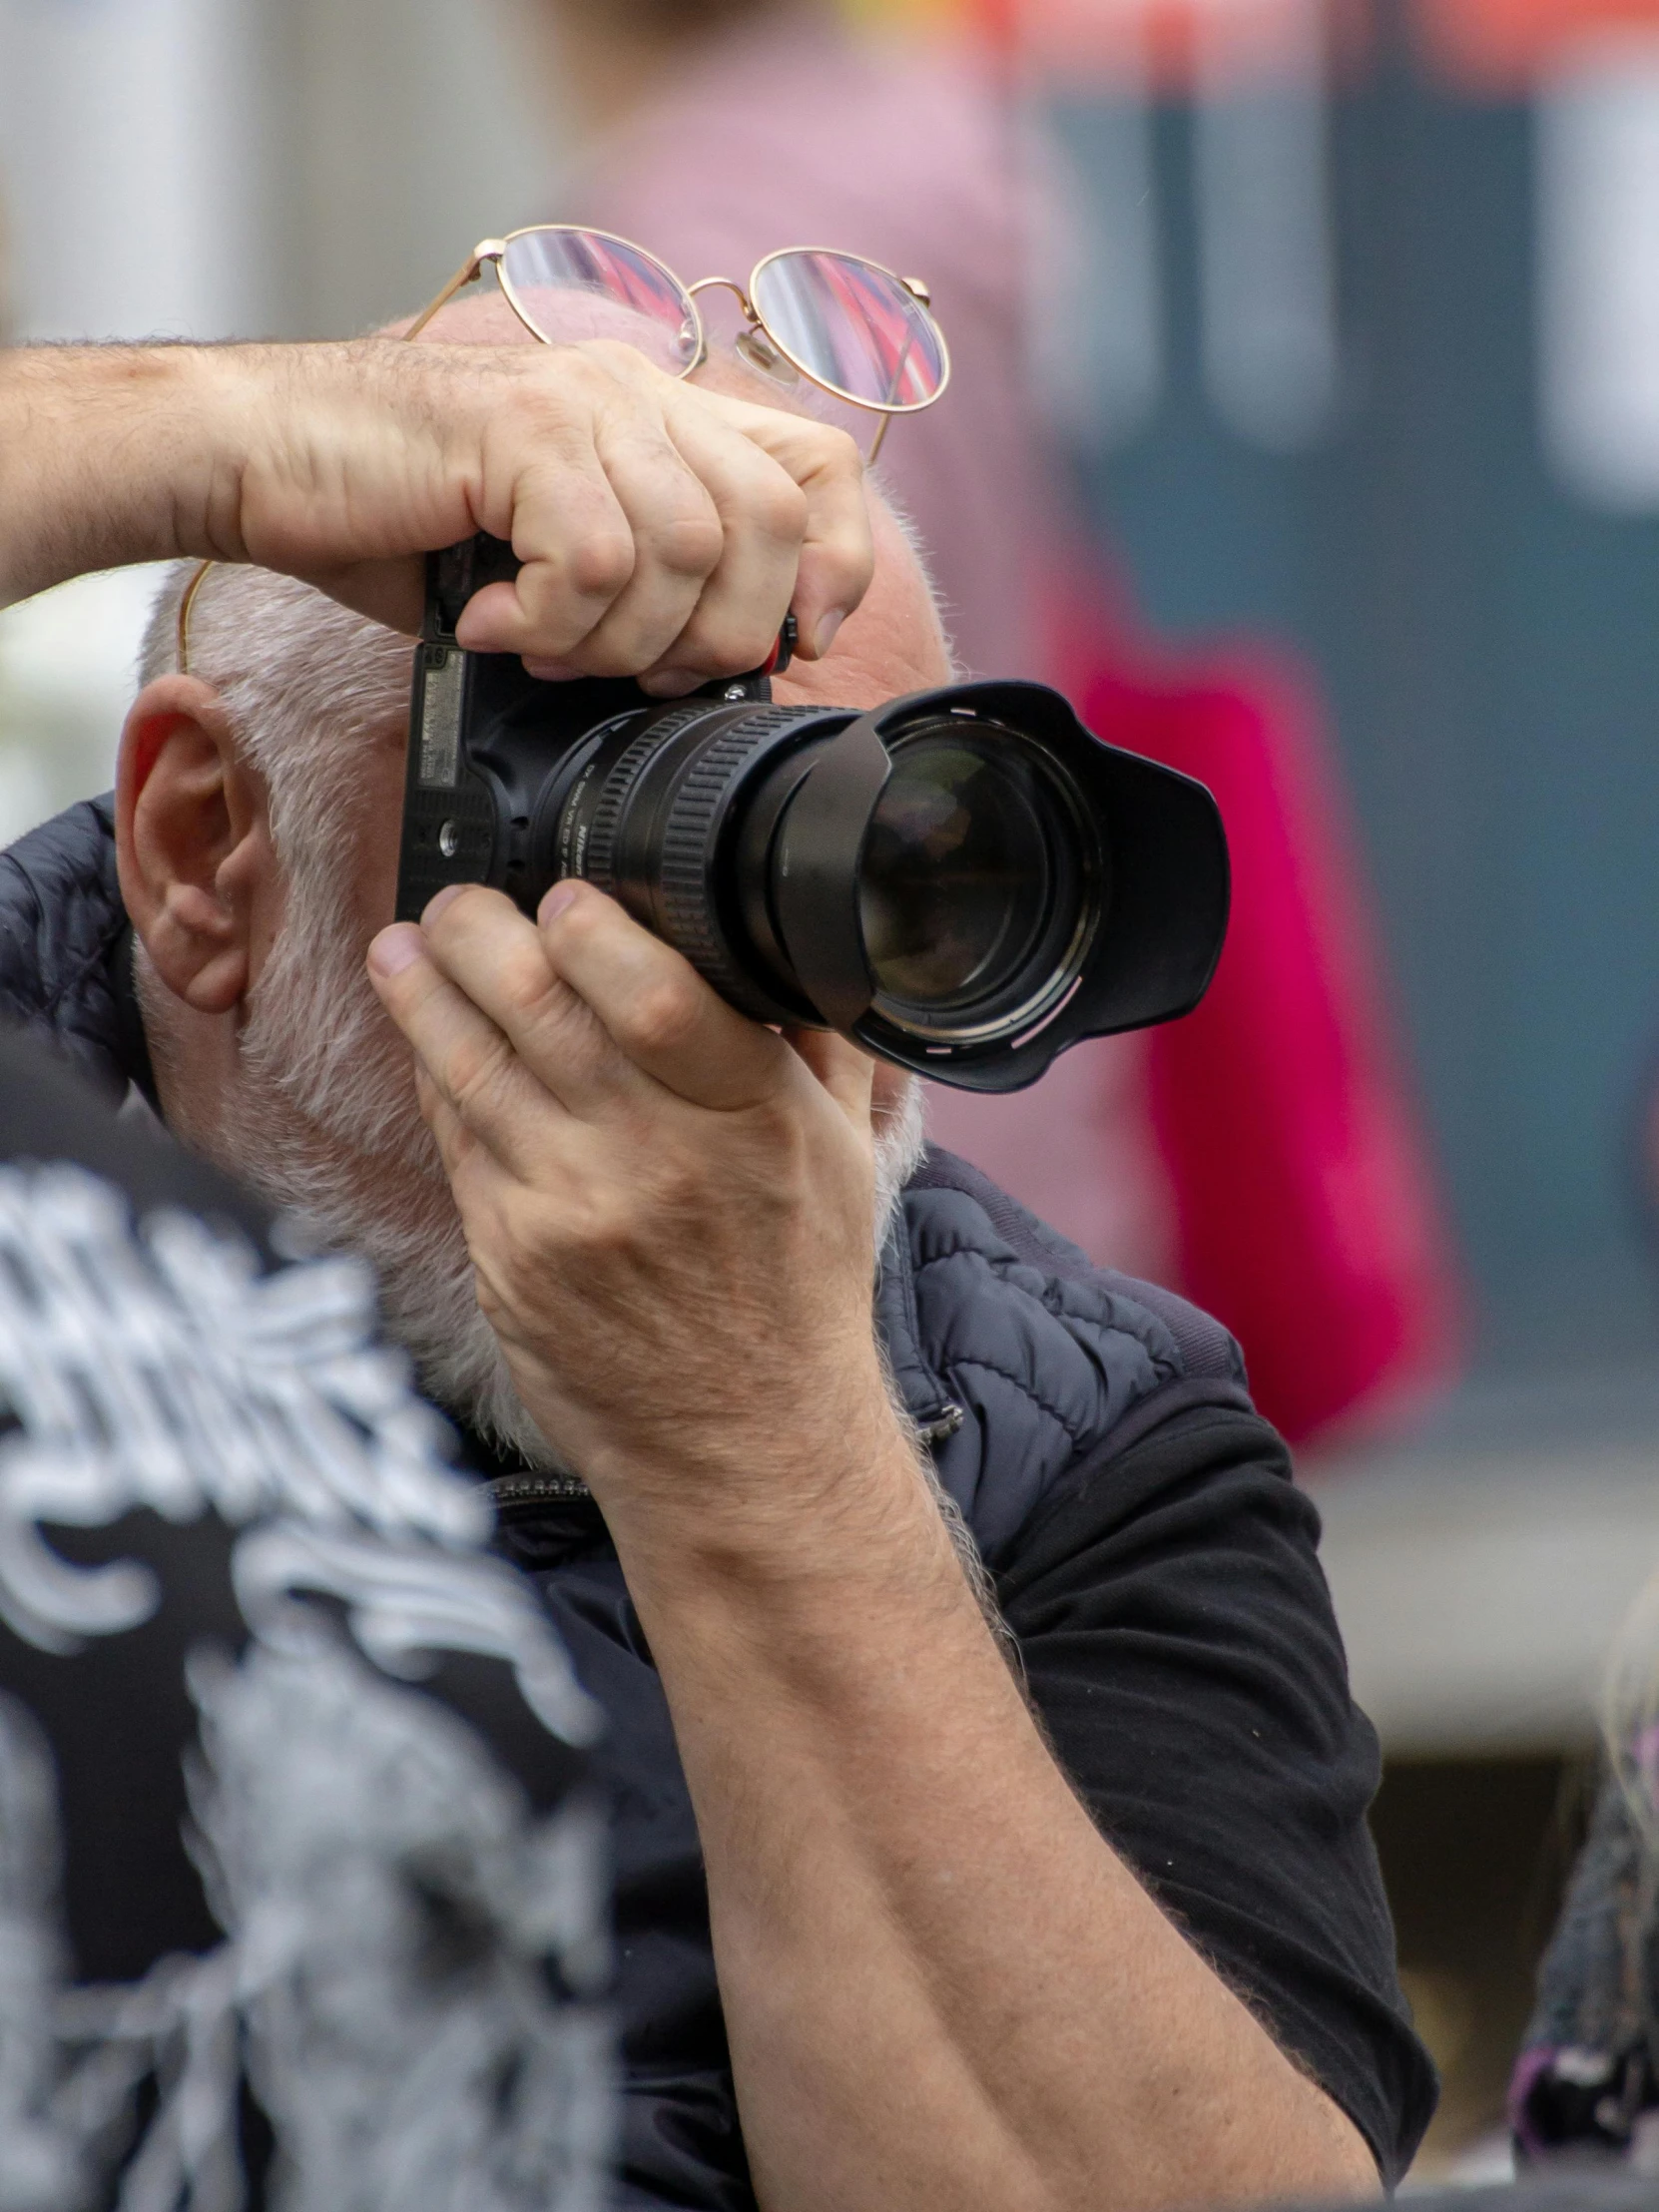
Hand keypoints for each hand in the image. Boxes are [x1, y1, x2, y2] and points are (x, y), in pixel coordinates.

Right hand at [0, 339, 871, 693]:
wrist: (259, 457)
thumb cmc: (396, 521)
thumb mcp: (549, 555)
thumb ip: (645, 586)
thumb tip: (725, 674)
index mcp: (660, 417)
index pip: (822, 469)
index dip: (836, 566)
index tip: (796, 644)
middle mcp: (635, 393)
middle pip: (770, 523)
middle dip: (717, 635)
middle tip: (633, 673)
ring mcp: (580, 404)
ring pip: (686, 553)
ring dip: (616, 639)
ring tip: (539, 646)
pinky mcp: (520, 434)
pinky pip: (596, 562)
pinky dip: (547, 623)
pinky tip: (486, 624)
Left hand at [365, 879, 906, 1539]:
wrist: (746, 1441)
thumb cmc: (797, 1290)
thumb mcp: (843, 1155)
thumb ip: (810, 1043)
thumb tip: (769, 939)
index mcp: (754, 1118)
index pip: (652, 994)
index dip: (590, 927)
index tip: (564, 895)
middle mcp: (657, 1160)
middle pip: (537, 1008)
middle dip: (479, 932)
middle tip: (460, 903)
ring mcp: (571, 1212)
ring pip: (470, 1065)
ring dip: (423, 990)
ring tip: (405, 947)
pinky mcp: (508, 1257)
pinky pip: (453, 1138)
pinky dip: (433, 1075)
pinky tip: (424, 1038)